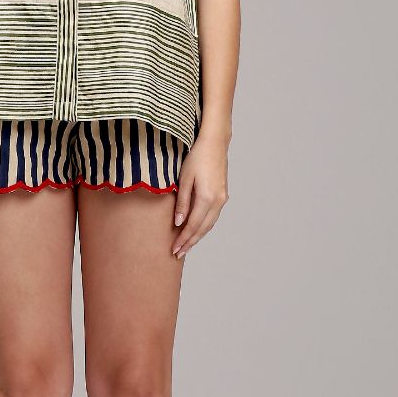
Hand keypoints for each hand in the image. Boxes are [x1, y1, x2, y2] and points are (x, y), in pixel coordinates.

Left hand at [171, 132, 229, 257]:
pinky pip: (213, 217)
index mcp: (207, 198)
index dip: (183, 239)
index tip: (174, 249)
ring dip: (198, 237)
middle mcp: (217, 201)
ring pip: (209, 224)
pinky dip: (204, 226)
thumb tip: (179, 223)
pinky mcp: (223, 195)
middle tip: (178, 254)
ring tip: (186, 246)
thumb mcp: (184, 178)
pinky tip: (197, 230)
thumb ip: (182, 202)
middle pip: (202, 229)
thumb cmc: (196, 157)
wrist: (214, 143)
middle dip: (190, 242)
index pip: (193, 225)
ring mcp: (222, 199)